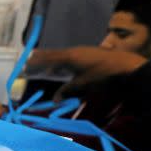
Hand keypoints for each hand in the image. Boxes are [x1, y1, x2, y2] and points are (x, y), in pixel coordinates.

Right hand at [28, 48, 146, 100]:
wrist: (125, 65)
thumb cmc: (102, 74)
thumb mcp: (84, 84)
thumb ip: (68, 90)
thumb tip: (55, 100)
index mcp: (69, 57)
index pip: (47, 59)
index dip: (36, 62)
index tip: (25, 66)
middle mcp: (72, 51)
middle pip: (52, 53)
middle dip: (40, 58)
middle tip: (28, 61)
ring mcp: (81, 51)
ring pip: (60, 54)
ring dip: (50, 58)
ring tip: (41, 61)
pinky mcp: (87, 53)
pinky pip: (68, 55)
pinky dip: (60, 60)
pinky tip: (60, 65)